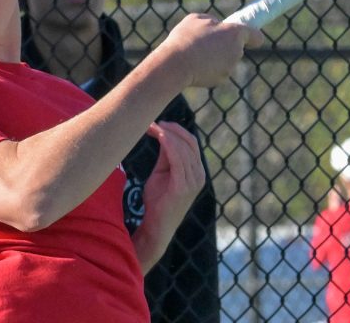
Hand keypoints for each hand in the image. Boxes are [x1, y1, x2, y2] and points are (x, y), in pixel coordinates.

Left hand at [130, 121, 206, 271]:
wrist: (156, 228)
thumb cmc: (158, 201)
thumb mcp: (163, 173)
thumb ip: (166, 156)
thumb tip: (163, 134)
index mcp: (197, 171)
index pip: (191, 142)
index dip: (176, 129)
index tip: (157, 122)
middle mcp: (199, 175)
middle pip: (189, 142)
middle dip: (170, 128)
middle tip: (151, 122)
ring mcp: (193, 181)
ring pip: (183, 148)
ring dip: (166, 134)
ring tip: (149, 127)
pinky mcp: (183, 186)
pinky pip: (177, 158)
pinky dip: (168, 143)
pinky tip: (158, 135)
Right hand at [155, 13, 263, 87]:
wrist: (176, 64)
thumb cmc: (186, 38)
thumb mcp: (196, 19)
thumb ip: (211, 21)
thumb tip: (216, 25)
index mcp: (234, 33)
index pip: (255, 36)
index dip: (253, 37)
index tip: (251, 38)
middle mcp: (237, 51)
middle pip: (237, 48)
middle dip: (225, 46)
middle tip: (207, 42)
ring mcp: (230, 67)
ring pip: (226, 60)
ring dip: (215, 57)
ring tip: (196, 53)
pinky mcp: (221, 80)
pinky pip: (217, 71)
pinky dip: (209, 69)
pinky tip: (195, 65)